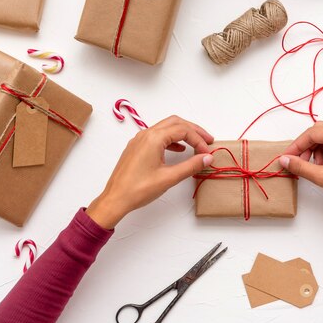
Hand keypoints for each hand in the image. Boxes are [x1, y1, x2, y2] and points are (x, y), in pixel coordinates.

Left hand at [87, 116, 213, 228]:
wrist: (115, 199)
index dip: (198, 140)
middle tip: (207, 140)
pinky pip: (157, 136)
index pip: (183, 131)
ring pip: (166, 127)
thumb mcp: (169, 178)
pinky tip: (179, 149)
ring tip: (196, 144)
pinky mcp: (136, 147)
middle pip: (175, 123)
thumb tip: (207, 158)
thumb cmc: (139, 189)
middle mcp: (146, 134)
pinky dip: (171, 139)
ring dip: (182, 133)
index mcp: (153, 138)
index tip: (207, 153)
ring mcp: (139, 140)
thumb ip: (191, 166)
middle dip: (193, 130)